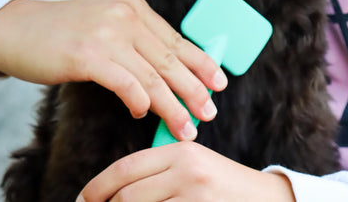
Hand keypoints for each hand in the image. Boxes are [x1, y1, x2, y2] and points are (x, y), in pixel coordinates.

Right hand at [0, 0, 226, 139]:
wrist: (18, 27)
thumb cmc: (66, 31)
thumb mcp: (108, 22)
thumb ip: (137, 39)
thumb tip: (170, 71)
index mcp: (134, 6)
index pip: (176, 39)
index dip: (200, 63)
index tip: (219, 82)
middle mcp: (125, 15)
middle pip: (170, 58)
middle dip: (194, 88)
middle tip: (210, 111)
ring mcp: (107, 34)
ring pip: (152, 76)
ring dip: (172, 106)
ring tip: (186, 126)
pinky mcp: (87, 55)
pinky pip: (125, 84)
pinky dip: (139, 102)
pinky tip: (142, 114)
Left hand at [77, 142, 295, 201]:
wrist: (264, 199)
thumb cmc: (222, 185)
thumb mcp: (194, 165)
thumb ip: (161, 168)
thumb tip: (117, 187)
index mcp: (182, 151)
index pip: (127, 167)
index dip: (98, 186)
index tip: (83, 199)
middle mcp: (186, 170)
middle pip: (127, 194)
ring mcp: (194, 196)